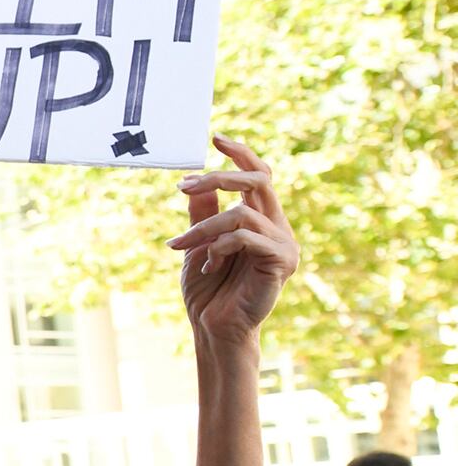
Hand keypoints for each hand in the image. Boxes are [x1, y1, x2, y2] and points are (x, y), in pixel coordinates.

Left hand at [167, 136, 298, 342]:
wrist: (214, 327)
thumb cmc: (208, 290)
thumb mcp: (198, 244)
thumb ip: (202, 214)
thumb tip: (194, 183)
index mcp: (262, 220)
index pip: (259, 177)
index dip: (241, 154)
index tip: (215, 137)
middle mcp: (277, 228)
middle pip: (259, 182)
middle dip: (220, 177)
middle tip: (186, 185)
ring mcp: (284, 244)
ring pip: (241, 213)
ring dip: (204, 228)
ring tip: (181, 246)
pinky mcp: (282, 262)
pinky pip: (245, 238)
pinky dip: (217, 247)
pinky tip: (207, 265)